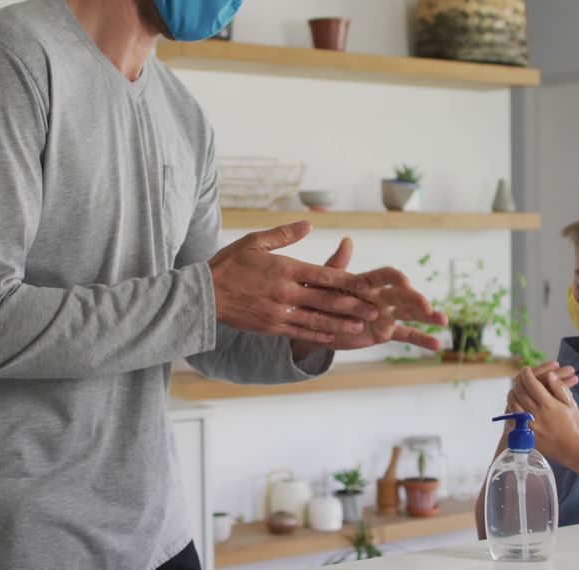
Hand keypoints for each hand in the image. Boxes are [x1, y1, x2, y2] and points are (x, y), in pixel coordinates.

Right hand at [209, 221, 379, 343]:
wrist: (204, 294)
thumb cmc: (230, 264)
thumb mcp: (255, 241)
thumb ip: (284, 234)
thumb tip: (309, 223)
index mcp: (284, 269)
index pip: (324, 275)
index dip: (348, 281)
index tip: (367, 285)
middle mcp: (285, 292)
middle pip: (326, 301)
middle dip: (353, 306)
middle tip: (374, 310)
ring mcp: (278, 313)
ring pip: (316, 320)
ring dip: (341, 324)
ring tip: (360, 327)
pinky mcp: (271, 327)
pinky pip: (299, 332)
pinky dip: (318, 335)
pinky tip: (333, 337)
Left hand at [291, 237, 447, 354]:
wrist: (314, 325)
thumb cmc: (318, 297)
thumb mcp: (324, 281)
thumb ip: (337, 264)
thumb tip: (347, 241)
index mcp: (368, 282)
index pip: (387, 276)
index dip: (397, 279)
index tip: (405, 283)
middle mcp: (381, 296)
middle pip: (403, 295)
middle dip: (416, 300)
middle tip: (427, 308)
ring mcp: (386, 314)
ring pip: (411, 314)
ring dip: (428, 316)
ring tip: (444, 322)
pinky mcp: (386, 332)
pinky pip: (406, 335)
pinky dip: (421, 340)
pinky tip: (437, 346)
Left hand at [506, 361, 578, 463]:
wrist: (573, 448)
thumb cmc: (574, 424)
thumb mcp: (571, 403)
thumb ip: (560, 387)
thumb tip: (549, 374)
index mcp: (548, 405)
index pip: (531, 383)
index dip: (527, 373)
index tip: (527, 369)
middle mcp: (535, 414)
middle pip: (519, 391)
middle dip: (518, 380)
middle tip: (521, 377)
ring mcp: (528, 425)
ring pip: (512, 403)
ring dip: (513, 393)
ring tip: (517, 389)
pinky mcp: (525, 434)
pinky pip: (512, 417)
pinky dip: (512, 407)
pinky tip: (516, 403)